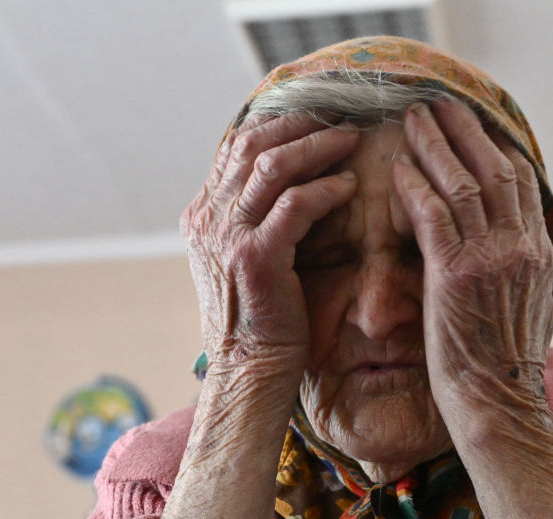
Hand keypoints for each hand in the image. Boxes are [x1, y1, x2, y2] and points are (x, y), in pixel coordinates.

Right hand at [180, 114, 359, 377]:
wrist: (250, 370)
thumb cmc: (259, 320)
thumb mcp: (243, 261)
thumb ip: (252, 221)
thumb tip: (288, 184)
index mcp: (203, 215)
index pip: (235, 146)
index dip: (277, 123)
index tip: (316, 114)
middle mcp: (208, 219)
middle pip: (252, 144)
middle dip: (299, 124)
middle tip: (339, 117)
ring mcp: (228, 236)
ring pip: (272, 165)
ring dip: (316, 146)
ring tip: (350, 139)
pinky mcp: (257, 257)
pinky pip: (295, 205)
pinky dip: (325, 190)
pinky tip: (349, 186)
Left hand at [392, 100, 552, 423]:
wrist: (500, 409)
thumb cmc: (508, 373)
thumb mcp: (534, 317)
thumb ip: (532, 282)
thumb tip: (535, 270)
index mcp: (538, 255)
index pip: (520, 184)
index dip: (494, 147)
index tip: (473, 126)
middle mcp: (521, 249)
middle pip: (493, 169)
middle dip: (465, 131)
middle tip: (439, 104)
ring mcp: (492, 259)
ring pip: (462, 183)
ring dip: (435, 145)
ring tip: (413, 119)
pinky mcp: (456, 276)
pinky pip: (434, 215)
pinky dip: (416, 186)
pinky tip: (399, 168)